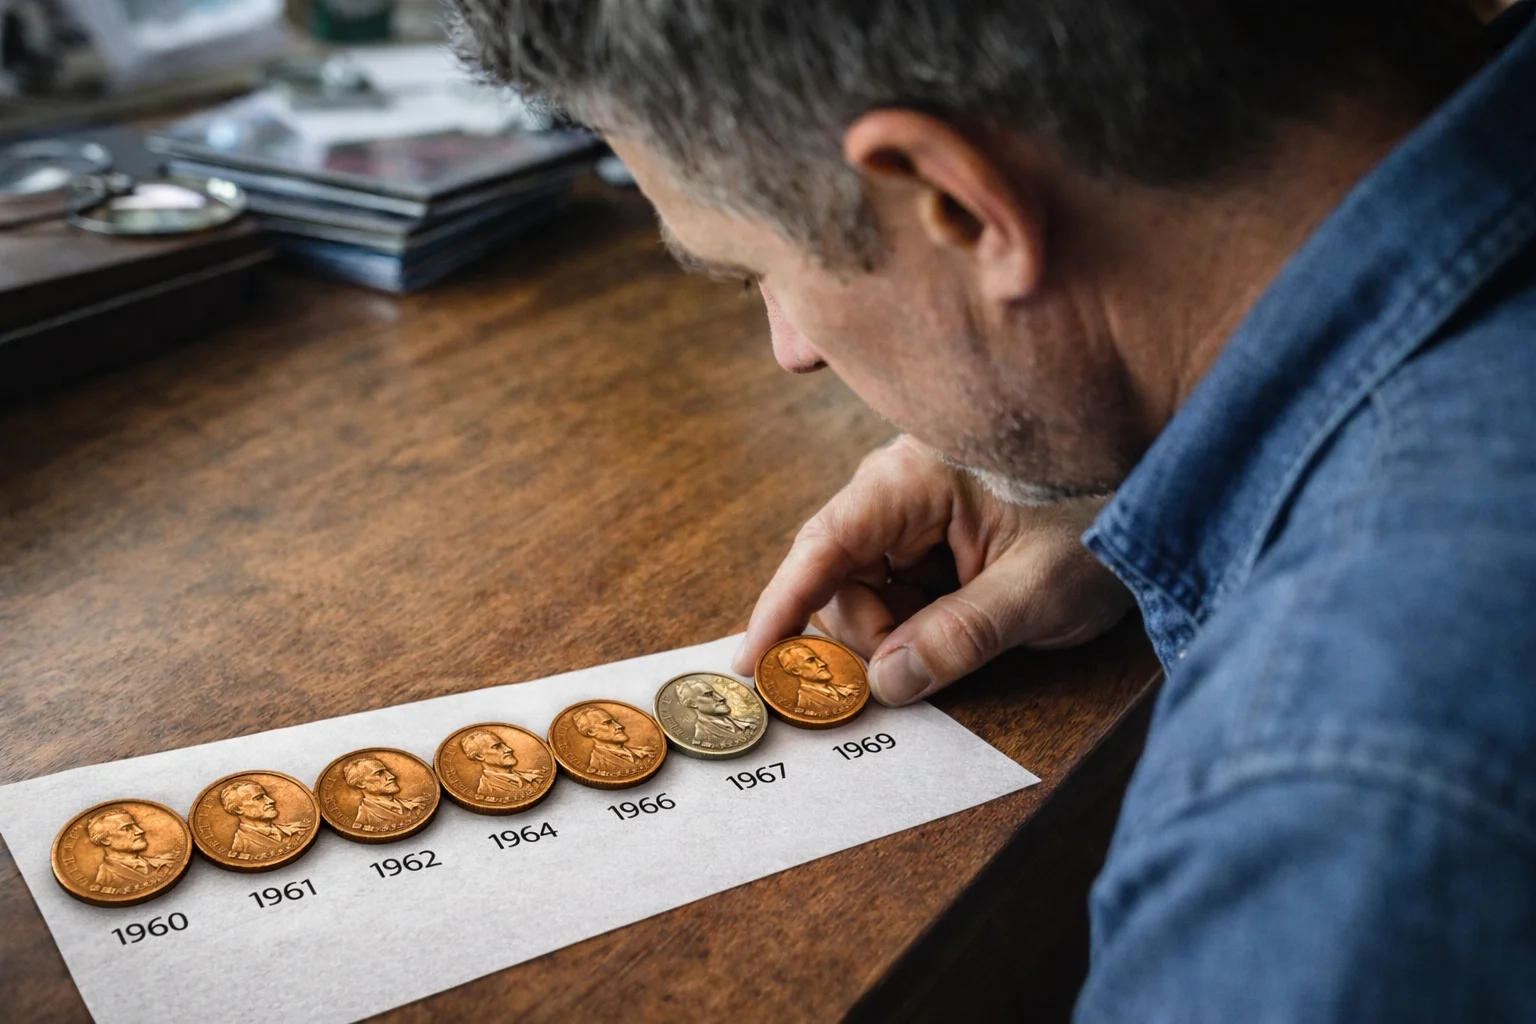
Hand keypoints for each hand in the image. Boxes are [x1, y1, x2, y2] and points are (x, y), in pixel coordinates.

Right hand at [731, 435, 1132, 704]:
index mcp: (915, 477)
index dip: (780, 607)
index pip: (824, 544)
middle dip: (867, 634)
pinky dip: (923, 617)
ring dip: (900, 629)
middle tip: (917, 671)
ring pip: (870, 586)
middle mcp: (903, 484)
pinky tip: (974, 617)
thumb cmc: (1110, 508)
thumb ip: (959, 638)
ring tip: (976, 630)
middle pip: (840, 576)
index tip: (750, 663)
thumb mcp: (1040, 589)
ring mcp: (921, 506)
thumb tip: (887, 682)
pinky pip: (904, 584)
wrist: (1172, 481)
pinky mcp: (941, 528)